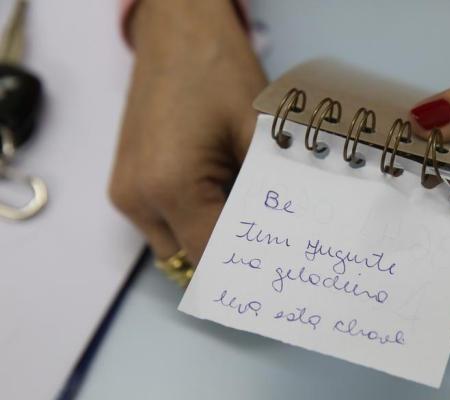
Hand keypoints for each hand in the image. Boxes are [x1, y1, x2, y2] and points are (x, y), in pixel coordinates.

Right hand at [109, 0, 266, 263]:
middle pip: (190, 258)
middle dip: (230, 256)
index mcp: (170, 187)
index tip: (279, 276)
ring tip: (247, 213)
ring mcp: (125, 192)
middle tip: (273, 249)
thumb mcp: (256, 135)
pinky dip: (192, 220)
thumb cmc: (220, 72)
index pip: (212, 257)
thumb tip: (281, 239)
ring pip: (176, 245)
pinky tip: (221, 193)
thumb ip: (265, 194)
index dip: (247, 271)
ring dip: (209, 238)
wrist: (177, 30)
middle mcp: (138, 199)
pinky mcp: (124, 182)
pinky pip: (163, 223)